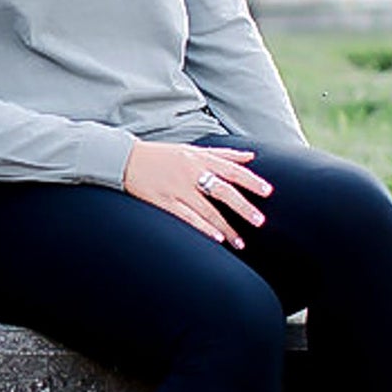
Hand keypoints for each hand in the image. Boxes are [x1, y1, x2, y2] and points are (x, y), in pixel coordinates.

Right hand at [122, 140, 271, 249]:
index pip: (231, 169)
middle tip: (260, 221)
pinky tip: (216, 239)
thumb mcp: (191, 149)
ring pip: (207, 210)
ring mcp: (176, 188)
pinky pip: (187, 217)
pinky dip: (203, 228)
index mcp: (199, 158)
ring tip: (240, 242)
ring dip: (226, 227)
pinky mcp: (163, 201)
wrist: (124, 158)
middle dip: (243, 207)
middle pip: (223, 191)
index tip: (268, 192)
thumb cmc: (160, 154)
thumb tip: (251, 156)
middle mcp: (190, 172)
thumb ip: (222, 154)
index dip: (251, 181)